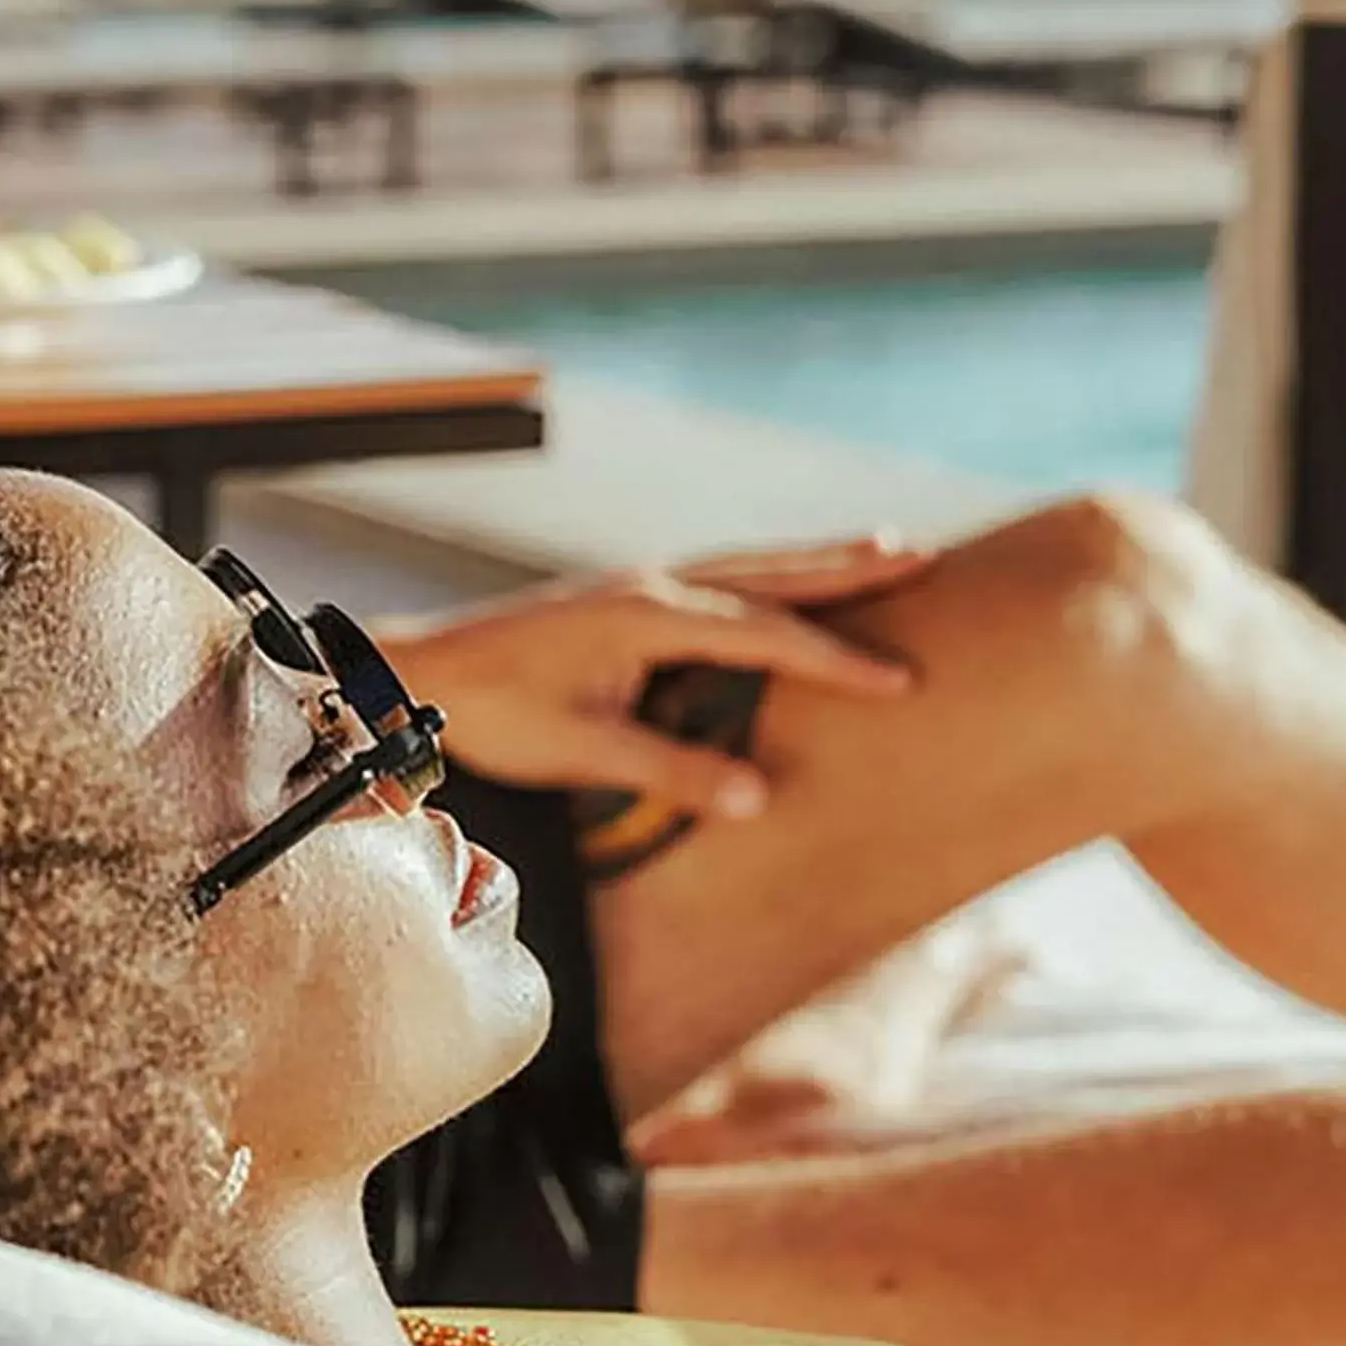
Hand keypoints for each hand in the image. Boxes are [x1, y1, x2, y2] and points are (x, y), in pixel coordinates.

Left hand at [376, 536, 932, 817]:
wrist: (423, 672)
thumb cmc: (496, 712)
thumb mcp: (582, 750)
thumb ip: (672, 770)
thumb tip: (758, 796)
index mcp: (652, 616)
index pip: (767, 636)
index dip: (838, 661)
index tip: (902, 681)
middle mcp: (655, 586)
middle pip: (771, 572)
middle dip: (846, 568)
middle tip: (922, 555)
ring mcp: (641, 585)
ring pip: (748, 565)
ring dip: (813, 560)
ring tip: (880, 548)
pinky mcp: (627, 597)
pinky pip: (720, 576)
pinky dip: (768, 574)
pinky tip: (783, 584)